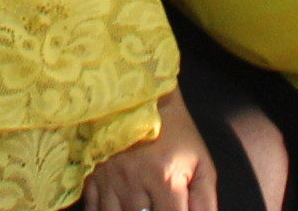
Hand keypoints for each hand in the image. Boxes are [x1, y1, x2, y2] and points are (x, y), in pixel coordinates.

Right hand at [84, 93, 217, 210]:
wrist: (140, 99)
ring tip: (141, 206)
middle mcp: (134, 183)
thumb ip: (205, 201)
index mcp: (164, 179)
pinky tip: (117, 208)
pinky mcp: (92, 176)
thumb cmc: (175, 133)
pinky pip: (93, 209)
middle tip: (157, 206)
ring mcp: (109, 181)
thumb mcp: (201, 163)